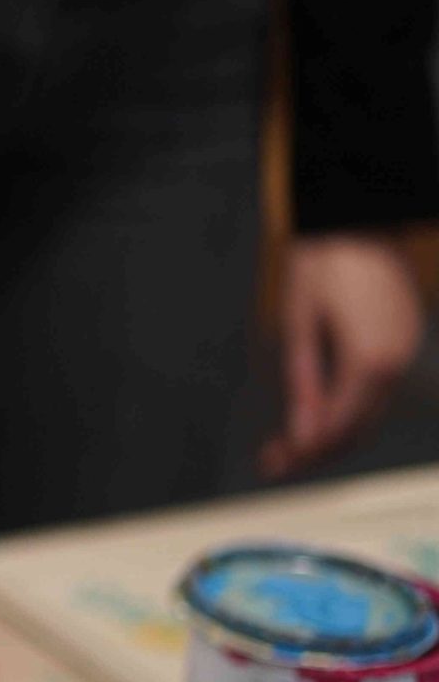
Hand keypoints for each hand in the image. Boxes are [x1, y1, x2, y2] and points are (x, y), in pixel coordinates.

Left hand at [262, 233, 425, 477]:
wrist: (357, 218)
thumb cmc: (323, 263)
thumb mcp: (299, 323)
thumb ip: (303, 382)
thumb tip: (302, 432)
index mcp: (370, 361)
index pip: (338, 427)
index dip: (305, 452)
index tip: (274, 464)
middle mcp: (397, 362)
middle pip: (359, 428)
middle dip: (318, 450)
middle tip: (276, 462)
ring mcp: (407, 351)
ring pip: (372, 412)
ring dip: (334, 432)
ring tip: (291, 444)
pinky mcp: (404, 340)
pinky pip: (379, 390)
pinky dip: (351, 408)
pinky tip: (320, 412)